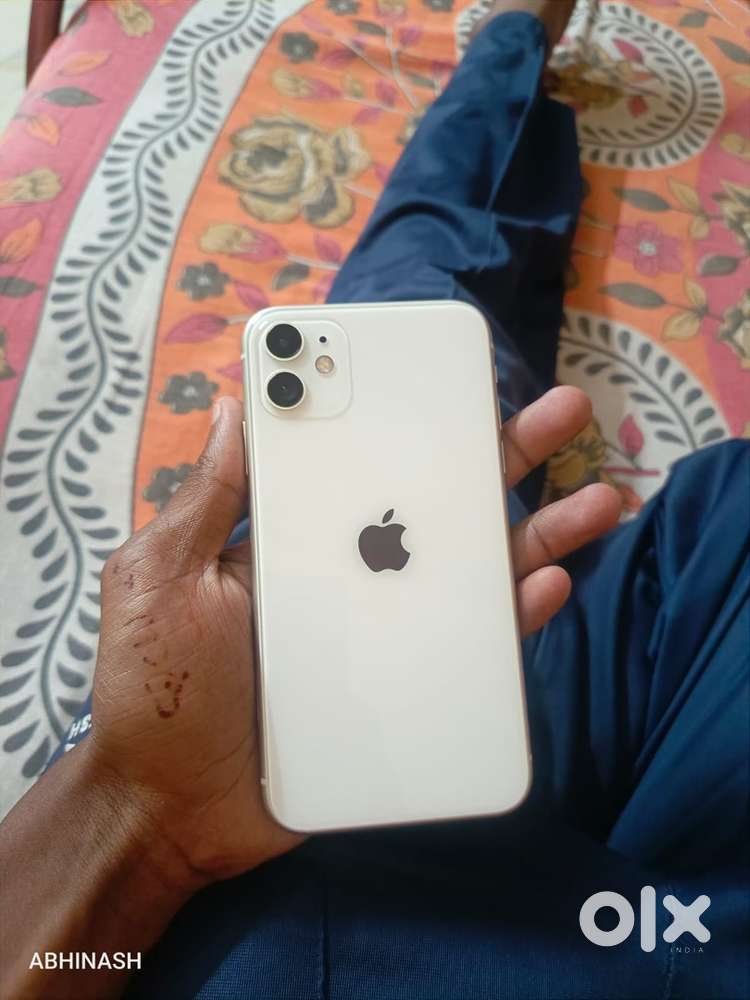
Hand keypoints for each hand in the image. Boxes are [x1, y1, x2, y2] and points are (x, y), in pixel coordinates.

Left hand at [87, 388, 618, 892]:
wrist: (176, 811)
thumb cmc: (155, 690)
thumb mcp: (163, 580)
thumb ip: (203, 500)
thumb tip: (233, 402)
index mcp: (294, 535)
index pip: (359, 463)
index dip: (404, 419)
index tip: (445, 376)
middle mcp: (351, 572)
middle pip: (435, 504)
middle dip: (501, 456)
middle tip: (564, 411)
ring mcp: (384, 629)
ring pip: (471, 569)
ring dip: (539, 532)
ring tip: (597, 499)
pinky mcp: (407, 685)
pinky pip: (471, 645)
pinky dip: (514, 614)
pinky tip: (550, 582)